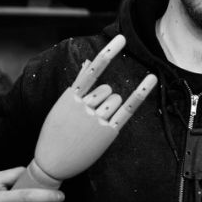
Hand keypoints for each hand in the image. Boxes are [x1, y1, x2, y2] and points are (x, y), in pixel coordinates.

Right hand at [13, 35, 157, 189]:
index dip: (108, 53)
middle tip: (89, 119)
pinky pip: (127, 108)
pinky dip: (140, 94)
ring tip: (93, 126)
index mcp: (71, 96)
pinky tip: (151, 79)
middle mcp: (84, 105)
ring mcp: (96, 119)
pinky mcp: (107, 131)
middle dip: (104, 100)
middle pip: (108, 90)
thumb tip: (87, 61)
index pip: (93, 70)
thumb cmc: (54, 134)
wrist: (50, 163)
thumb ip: (78, 83)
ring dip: (110, 109)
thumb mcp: (61, 106)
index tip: (122, 38)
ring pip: (116, 99)